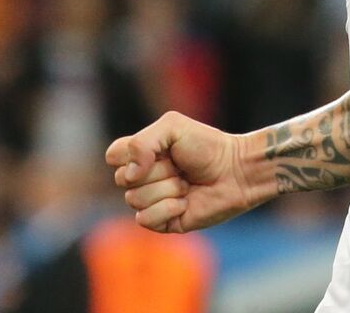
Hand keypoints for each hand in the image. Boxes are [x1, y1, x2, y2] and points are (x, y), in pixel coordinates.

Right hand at [105, 111, 261, 232]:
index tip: (158, 149)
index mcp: (142, 154)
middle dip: (157, 171)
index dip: (131, 154)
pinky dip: (168, 209)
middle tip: (181, 166)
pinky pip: (145, 220)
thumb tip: (130, 174)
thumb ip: (142, 142)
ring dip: (167, 189)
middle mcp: (143, 178)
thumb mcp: (173, 127)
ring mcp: (151, 201)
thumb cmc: (207, 146)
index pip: (113, 156)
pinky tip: (186, 202)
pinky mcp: (162, 222)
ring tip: (187, 184)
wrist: (236, 171)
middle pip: (122, 179)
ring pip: (134, 200)